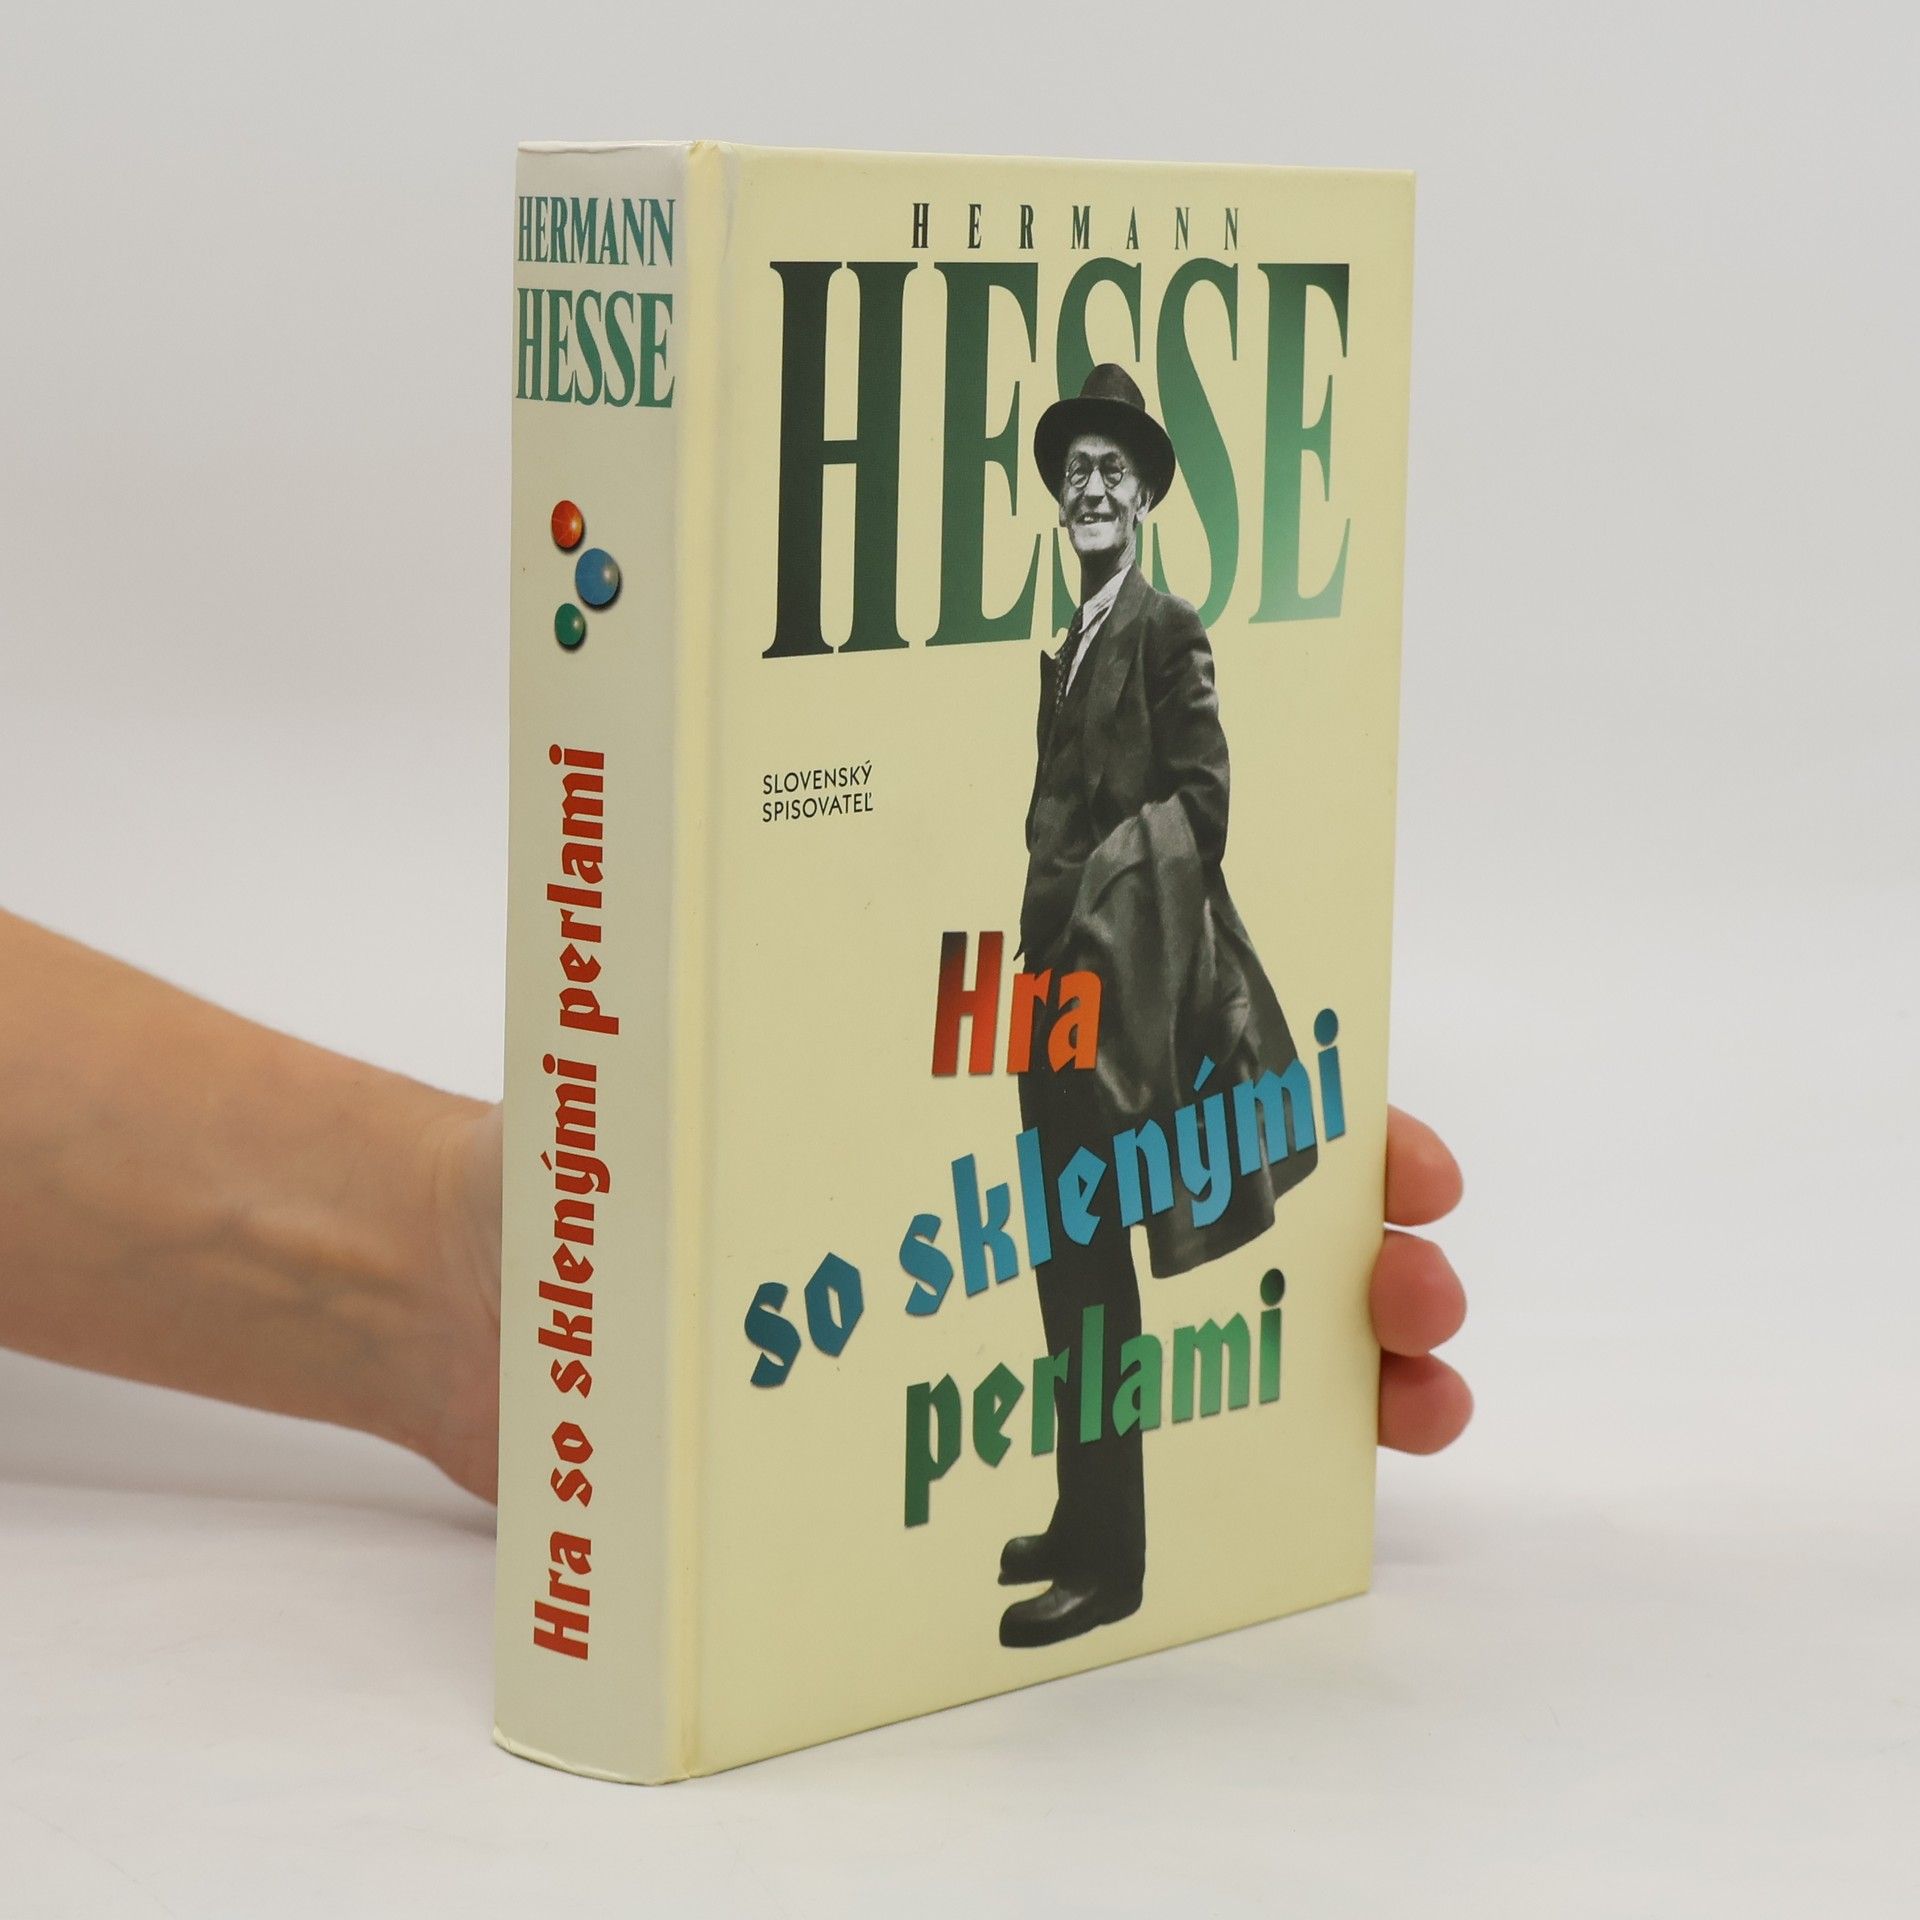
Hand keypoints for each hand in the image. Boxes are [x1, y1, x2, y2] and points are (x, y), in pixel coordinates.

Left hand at [414, 1101, 1470, 1503]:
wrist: (457, 1319)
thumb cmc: (552, 1172)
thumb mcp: (649, 1064)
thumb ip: (704, 1004)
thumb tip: (770, 855)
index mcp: (964, 1105)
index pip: (1172, 1090)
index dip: (1312, 1115)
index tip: (1406, 1158)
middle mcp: (995, 1212)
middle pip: (1222, 1222)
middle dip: (1358, 1252)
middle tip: (1423, 1298)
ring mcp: (978, 1326)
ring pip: (1197, 1341)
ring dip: (1331, 1369)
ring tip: (1416, 1403)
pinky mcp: (931, 1437)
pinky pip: (1104, 1455)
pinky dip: (1223, 1468)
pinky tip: (1300, 1499)